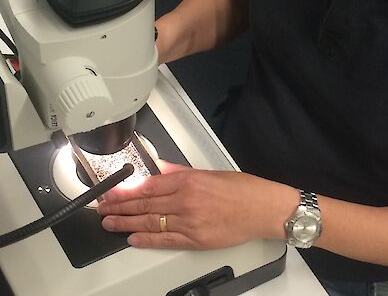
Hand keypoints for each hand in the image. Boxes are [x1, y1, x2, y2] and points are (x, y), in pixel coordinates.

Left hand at [97, 160, 296, 249]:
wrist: (263, 209)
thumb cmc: (243, 190)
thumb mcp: (211, 172)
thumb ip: (182, 171)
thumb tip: (160, 169)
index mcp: (189, 180)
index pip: (148, 185)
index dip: (126, 190)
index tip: (112, 192)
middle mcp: (185, 201)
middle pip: (144, 204)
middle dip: (119, 206)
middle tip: (103, 208)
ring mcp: (189, 222)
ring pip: (149, 223)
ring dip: (126, 224)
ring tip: (110, 223)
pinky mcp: (195, 240)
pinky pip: (164, 240)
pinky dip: (146, 240)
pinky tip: (133, 239)